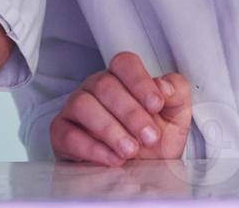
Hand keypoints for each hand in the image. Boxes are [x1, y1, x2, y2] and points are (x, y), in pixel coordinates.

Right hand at [50, 52, 191, 166]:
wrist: (140, 175)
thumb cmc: (153, 141)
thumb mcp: (175, 117)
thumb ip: (177, 93)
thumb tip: (164, 86)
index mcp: (121, 78)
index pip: (124, 63)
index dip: (140, 81)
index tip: (156, 105)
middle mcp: (95, 88)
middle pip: (104, 85)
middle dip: (131, 113)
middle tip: (149, 137)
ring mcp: (74, 108)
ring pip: (83, 105)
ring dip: (110, 129)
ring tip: (130, 150)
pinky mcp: (61, 133)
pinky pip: (68, 134)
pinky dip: (93, 148)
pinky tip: (113, 159)